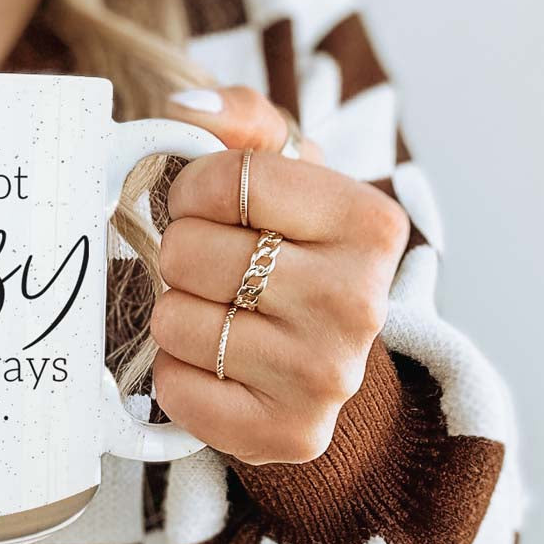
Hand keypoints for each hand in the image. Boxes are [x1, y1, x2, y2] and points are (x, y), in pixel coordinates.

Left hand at [150, 86, 409, 464]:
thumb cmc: (290, 249)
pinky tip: (214, 365)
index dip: (192, 190)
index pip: (226, 179)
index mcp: (370, 222)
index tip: (209, 207)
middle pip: (188, 251)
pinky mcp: (289, 434)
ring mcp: (328, 376)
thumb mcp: (282, 171)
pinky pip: (176, 388)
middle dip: (182, 255)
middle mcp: (361, 302)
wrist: (317, 355)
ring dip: (176, 313)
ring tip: (219, 315)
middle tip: (216, 270)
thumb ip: (241, 119)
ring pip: (174, 319)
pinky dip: (176, 373)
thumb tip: (186, 108)